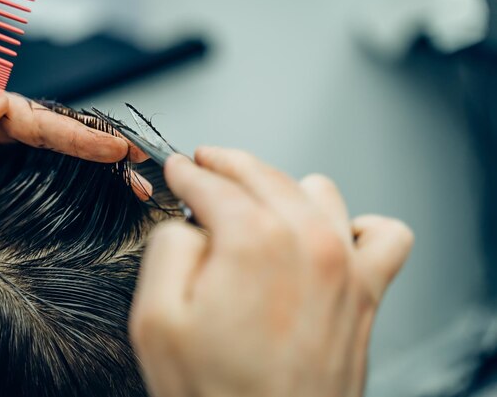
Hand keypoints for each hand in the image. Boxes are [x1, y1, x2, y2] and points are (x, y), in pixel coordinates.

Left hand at [0, 91, 150, 265]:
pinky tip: (109, 193)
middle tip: (144, 162)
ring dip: (106, 168)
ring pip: (67, 155)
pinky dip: (87, 183)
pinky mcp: (14, 179)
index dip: (80, 134)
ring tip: (138, 184)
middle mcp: (3, 131)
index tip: (114, 148)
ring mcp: (12, 156)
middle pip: (65, 133)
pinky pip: (57, 176)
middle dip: (108, 146)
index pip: (40, 120)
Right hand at [130, 147, 413, 396]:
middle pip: (263, 175)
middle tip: (207, 167)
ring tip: (257, 203)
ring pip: (317, 191)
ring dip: (283, 189)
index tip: (181, 169)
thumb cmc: (214, 395)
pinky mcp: (367, 294)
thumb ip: (168, 245)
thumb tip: (188, 223)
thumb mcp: (156, 317)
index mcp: (253, 242)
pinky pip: (383, 233)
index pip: (214, 183)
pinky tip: (327, 235)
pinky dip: (354, 225)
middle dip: (228, 165)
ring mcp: (344, 266)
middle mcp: (307, 244)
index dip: (189, 172)